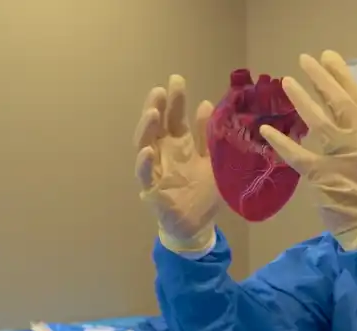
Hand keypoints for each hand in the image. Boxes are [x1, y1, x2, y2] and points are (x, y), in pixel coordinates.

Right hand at [134, 75, 219, 252]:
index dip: (175, 99)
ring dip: (147, 128)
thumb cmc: (202, 191)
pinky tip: (146, 151)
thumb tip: (206, 104)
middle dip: (157, 107)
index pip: (175, 117)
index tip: (176, 79)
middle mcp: (164, 153)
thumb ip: (207, 136)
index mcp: (180, 144)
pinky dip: (144, 163)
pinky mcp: (152, 190)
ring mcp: (156, 170)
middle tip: (160, 91)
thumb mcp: (212, 160)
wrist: (197, 225)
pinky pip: (145, 175)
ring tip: (152, 113)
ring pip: (145, 144)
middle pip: (157, 126)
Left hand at [259, 51, 356, 250]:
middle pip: (341, 104)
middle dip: (323, 79)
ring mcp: (341, 159)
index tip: (327, 57)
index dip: (341, 76)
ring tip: (286, 81)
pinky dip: (282, 142)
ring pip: (321, 123)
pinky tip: (267, 130)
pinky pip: (299, 156)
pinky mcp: (322, 176)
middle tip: (305, 60)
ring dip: (303, 100)